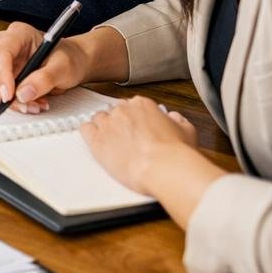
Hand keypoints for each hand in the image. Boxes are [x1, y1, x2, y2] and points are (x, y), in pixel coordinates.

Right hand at [0, 21, 92, 112]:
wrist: (74, 64)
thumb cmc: (69, 58)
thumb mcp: (63, 67)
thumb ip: (44, 79)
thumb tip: (23, 93)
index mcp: (19, 34)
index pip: (2, 52)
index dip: (2, 75)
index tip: (9, 94)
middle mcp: (6, 45)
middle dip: (4, 90)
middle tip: (24, 104)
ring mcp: (2, 61)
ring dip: (10, 99)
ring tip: (34, 104)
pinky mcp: (3, 76)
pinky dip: (13, 102)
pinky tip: (31, 102)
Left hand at [80, 96, 197, 193]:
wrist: (162, 168)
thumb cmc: (175, 152)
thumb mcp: (186, 130)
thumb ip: (177, 120)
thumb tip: (172, 118)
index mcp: (142, 104)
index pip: (131, 105)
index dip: (134, 118)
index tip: (136, 128)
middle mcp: (122, 111)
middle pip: (114, 112)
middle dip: (119, 123)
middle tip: (126, 138)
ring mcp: (107, 124)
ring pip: (98, 119)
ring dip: (103, 128)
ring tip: (112, 142)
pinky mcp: (96, 141)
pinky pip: (85, 129)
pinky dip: (89, 133)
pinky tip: (97, 142)